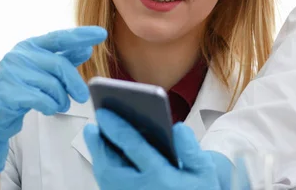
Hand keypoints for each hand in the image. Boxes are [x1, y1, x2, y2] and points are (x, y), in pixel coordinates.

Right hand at [0, 26, 107, 173]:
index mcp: (30, 46)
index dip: (81, 35)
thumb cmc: (22, 88)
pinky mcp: (7, 93)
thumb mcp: (43, 70)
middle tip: (83, 96)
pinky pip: (41, 99)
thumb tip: (86, 49)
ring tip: (60, 104)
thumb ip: (64, 59)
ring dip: (62, 98)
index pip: (60, 37)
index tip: (101, 33)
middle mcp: (19, 55)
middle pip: (60, 65)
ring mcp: (11, 73)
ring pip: (52, 85)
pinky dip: (51, 106)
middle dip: (75, 82)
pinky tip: (49, 109)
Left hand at [83, 109, 238, 189]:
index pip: (134, 147)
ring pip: (106, 178)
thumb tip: (177, 128)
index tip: (104, 113)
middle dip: (98, 145)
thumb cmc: (199, 189)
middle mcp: (141, 189)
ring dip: (99, 157)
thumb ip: (191, 149)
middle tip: (91, 127)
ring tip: (95, 137)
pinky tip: (106, 156)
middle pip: (110, 165)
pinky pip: (109, 186)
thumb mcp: (204, 170)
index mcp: (161, 177)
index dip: (116, 127)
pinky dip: (104, 170)